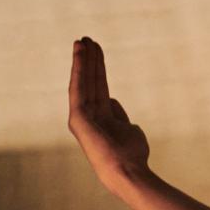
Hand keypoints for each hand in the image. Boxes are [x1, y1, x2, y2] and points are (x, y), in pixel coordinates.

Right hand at [67, 37, 150, 185]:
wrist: (128, 171)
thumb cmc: (131, 154)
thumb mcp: (128, 128)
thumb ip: (118, 114)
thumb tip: (112, 100)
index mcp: (100, 116)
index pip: (98, 85)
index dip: (98, 67)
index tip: (97, 49)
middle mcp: (88, 114)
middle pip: (89, 80)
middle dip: (88, 59)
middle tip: (86, 38)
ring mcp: (81, 116)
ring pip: (83, 81)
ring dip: (82, 60)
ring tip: (82, 41)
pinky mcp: (78, 117)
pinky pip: (80, 87)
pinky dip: (80, 69)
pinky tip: (81, 54)